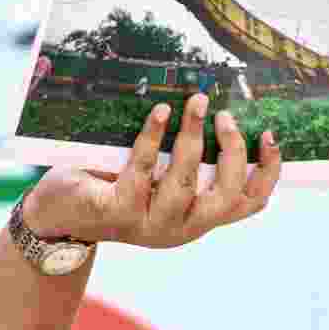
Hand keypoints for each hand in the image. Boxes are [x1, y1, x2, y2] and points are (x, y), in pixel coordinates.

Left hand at [23, 94, 282, 246]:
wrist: (57, 213)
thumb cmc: (110, 184)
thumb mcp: (155, 178)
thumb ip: (182, 161)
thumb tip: (210, 107)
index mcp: (196, 219)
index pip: (247, 204)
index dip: (267, 173)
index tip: (271, 136)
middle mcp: (179, 227)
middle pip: (226, 196)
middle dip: (233, 152)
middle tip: (225, 114)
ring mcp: (149, 223)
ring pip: (186, 182)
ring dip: (195, 138)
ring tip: (198, 102)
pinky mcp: (117, 210)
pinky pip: (142, 169)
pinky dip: (154, 138)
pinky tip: (159, 112)